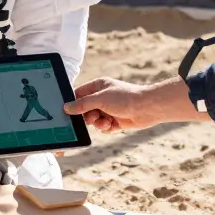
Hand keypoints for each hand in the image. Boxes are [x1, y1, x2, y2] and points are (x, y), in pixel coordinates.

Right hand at [63, 76, 203, 131]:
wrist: (148, 108)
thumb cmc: (125, 98)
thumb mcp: (100, 99)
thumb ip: (82, 104)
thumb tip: (67, 107)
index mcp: (97, 87)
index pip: (78, 94)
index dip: (72, 103)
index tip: (66, 111)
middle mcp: (102, 97)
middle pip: (84, 109)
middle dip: (87, 116)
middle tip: (92, 118)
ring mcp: (108, 109)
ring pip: (93, 120)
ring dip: (97, 123)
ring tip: (105, 122)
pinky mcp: (115, 120)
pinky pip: (103, 127)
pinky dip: (105, 127)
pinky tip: (112, 125)